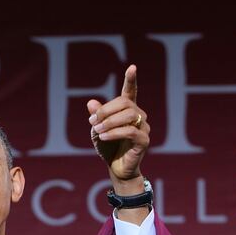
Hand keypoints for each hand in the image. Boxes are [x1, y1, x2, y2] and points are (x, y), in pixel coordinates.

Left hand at [87, 64, 149, 192]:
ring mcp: (144, 127)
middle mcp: (139, 116)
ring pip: (128, 116)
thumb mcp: (98, 129)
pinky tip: (103, 137)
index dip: (131, 80)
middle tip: (92, 121)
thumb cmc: (108, 147)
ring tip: (97, 130)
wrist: (116, 168)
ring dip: (109, 122)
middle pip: (125, 103)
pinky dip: (114, 133)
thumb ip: (97, 116)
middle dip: (106, 110)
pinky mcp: (144, 140)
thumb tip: (91, 102)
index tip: (132, 67)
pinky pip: (130, 131)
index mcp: (128, 110)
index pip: (130, 92)